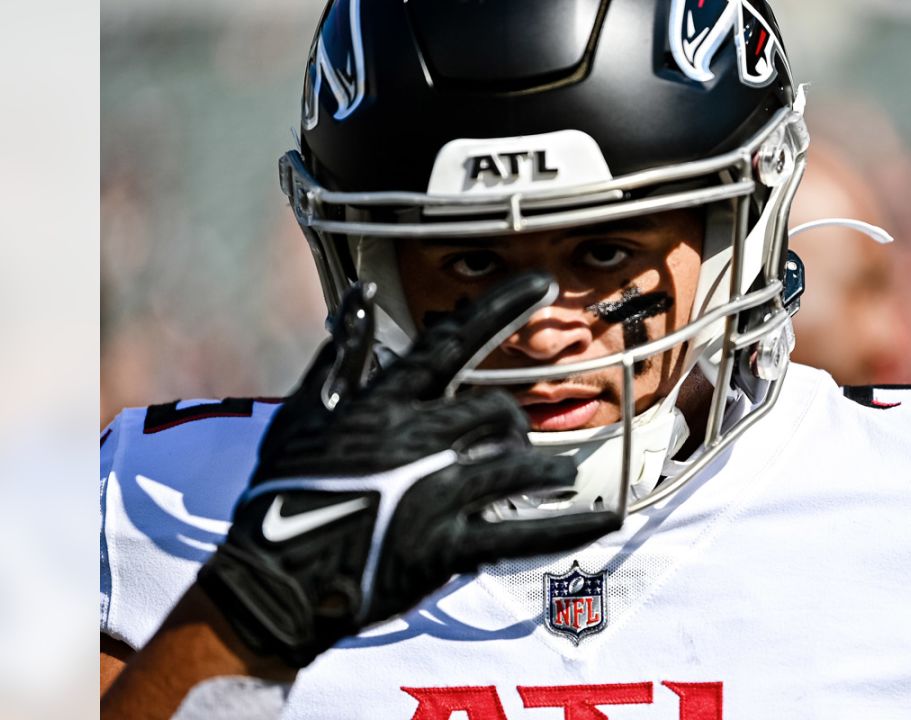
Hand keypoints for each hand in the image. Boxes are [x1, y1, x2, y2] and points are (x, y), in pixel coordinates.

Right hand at [197, 273, 619, 667]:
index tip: (543, 284)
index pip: (451, 343)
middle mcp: (415, 441)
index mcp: (383, 405)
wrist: (272, 579)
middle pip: (495, 411)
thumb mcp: (301, 414)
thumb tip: (356, 302)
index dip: (499, 309)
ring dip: (544, 470)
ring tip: (557, 479)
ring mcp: (432, 494)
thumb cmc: (285, 492)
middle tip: (513, 446)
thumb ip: (339, 357)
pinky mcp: (442, 547)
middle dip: (512, 427)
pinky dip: (563, 529)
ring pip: (515, 464)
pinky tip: (601, 522)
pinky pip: (517, 534)